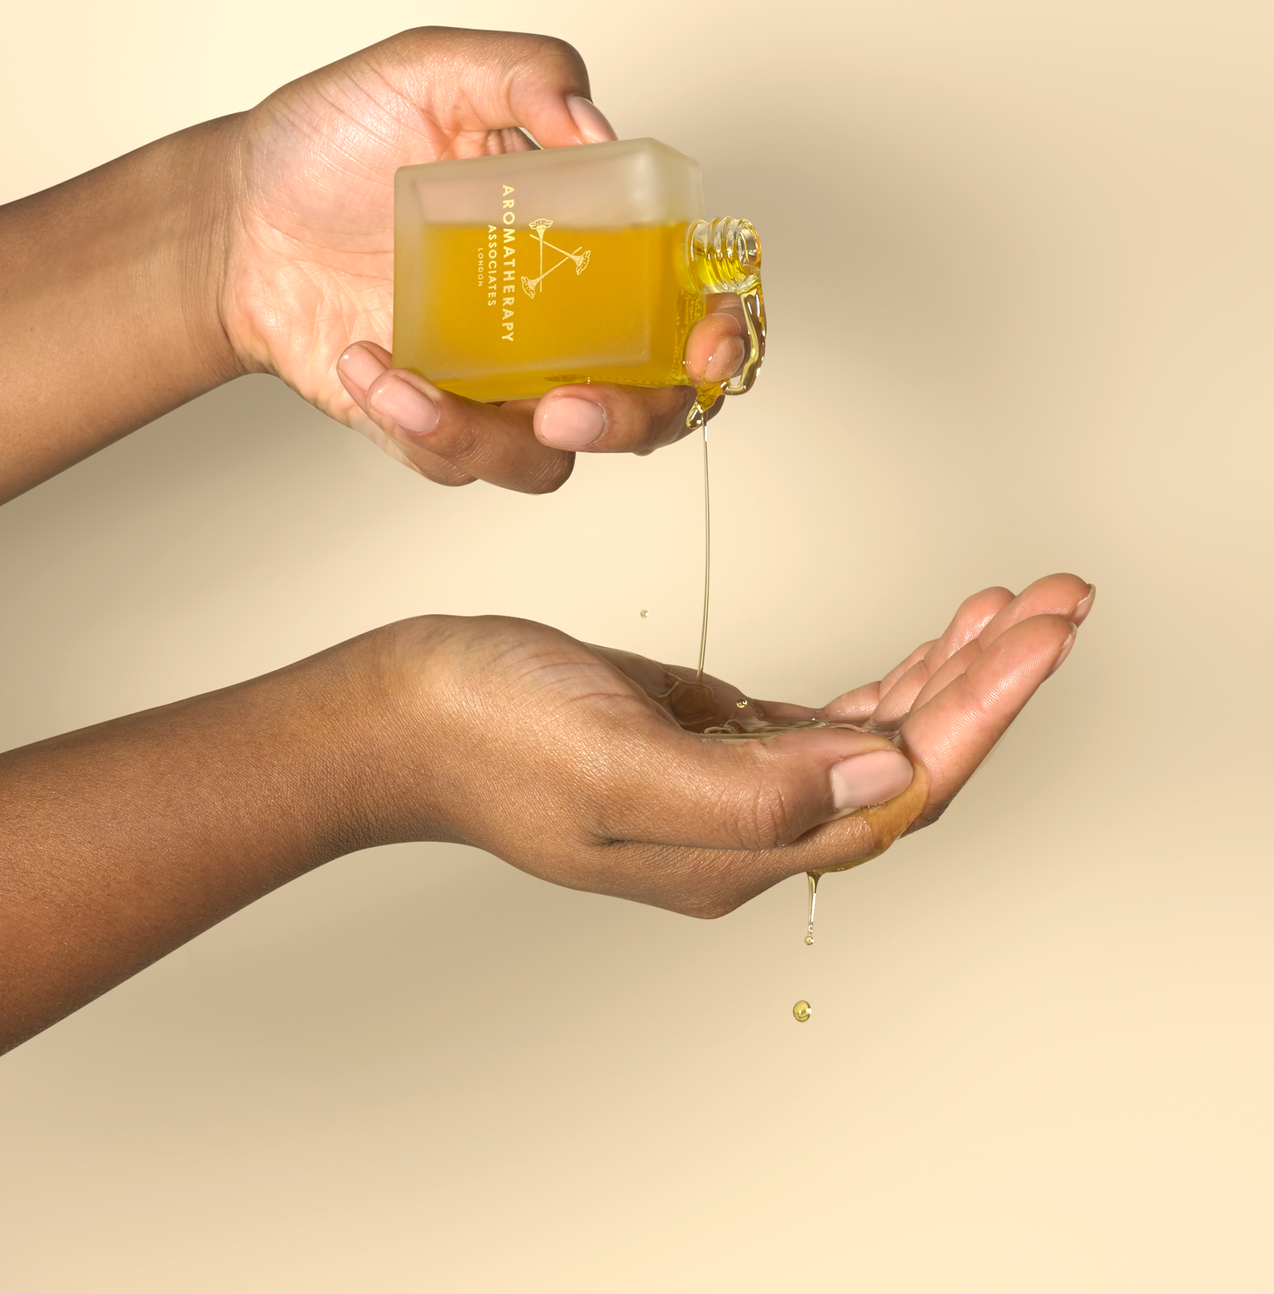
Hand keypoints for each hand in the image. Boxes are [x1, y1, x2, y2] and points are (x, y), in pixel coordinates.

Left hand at [216, 27, 752, 492]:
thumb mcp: (430, 69)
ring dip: (492, 441)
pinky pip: (451, 457)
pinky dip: (412, 421)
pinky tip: (364, 358)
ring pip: (548, 460)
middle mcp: (556, 324)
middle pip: (647, 407)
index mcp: (585, 241)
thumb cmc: (334, 141)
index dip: (723, 332)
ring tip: (411, 381)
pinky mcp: (430, 422)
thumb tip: (597, 130)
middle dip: (628, 421)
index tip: (708, 340)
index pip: (688, 300)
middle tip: (569, 404)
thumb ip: (526, 72)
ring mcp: (496, 383)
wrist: (237, 213)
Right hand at [375, 573, 1092, 913]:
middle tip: (1059, 603)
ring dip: (949, 673)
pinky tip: (925, 645)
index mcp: (733, 852)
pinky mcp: (700, 739)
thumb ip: (756, 791)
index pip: (898, 792)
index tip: (1043, 638)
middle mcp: (744, 831)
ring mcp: (724, 785)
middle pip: (906, 767)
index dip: (981, 716)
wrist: (398, 710)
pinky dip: (885, 676)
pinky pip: (824, 719)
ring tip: (1013, 606)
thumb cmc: (484, 731)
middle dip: (989, 684)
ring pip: (874, 740)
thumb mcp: (617, 763)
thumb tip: (891, 775)